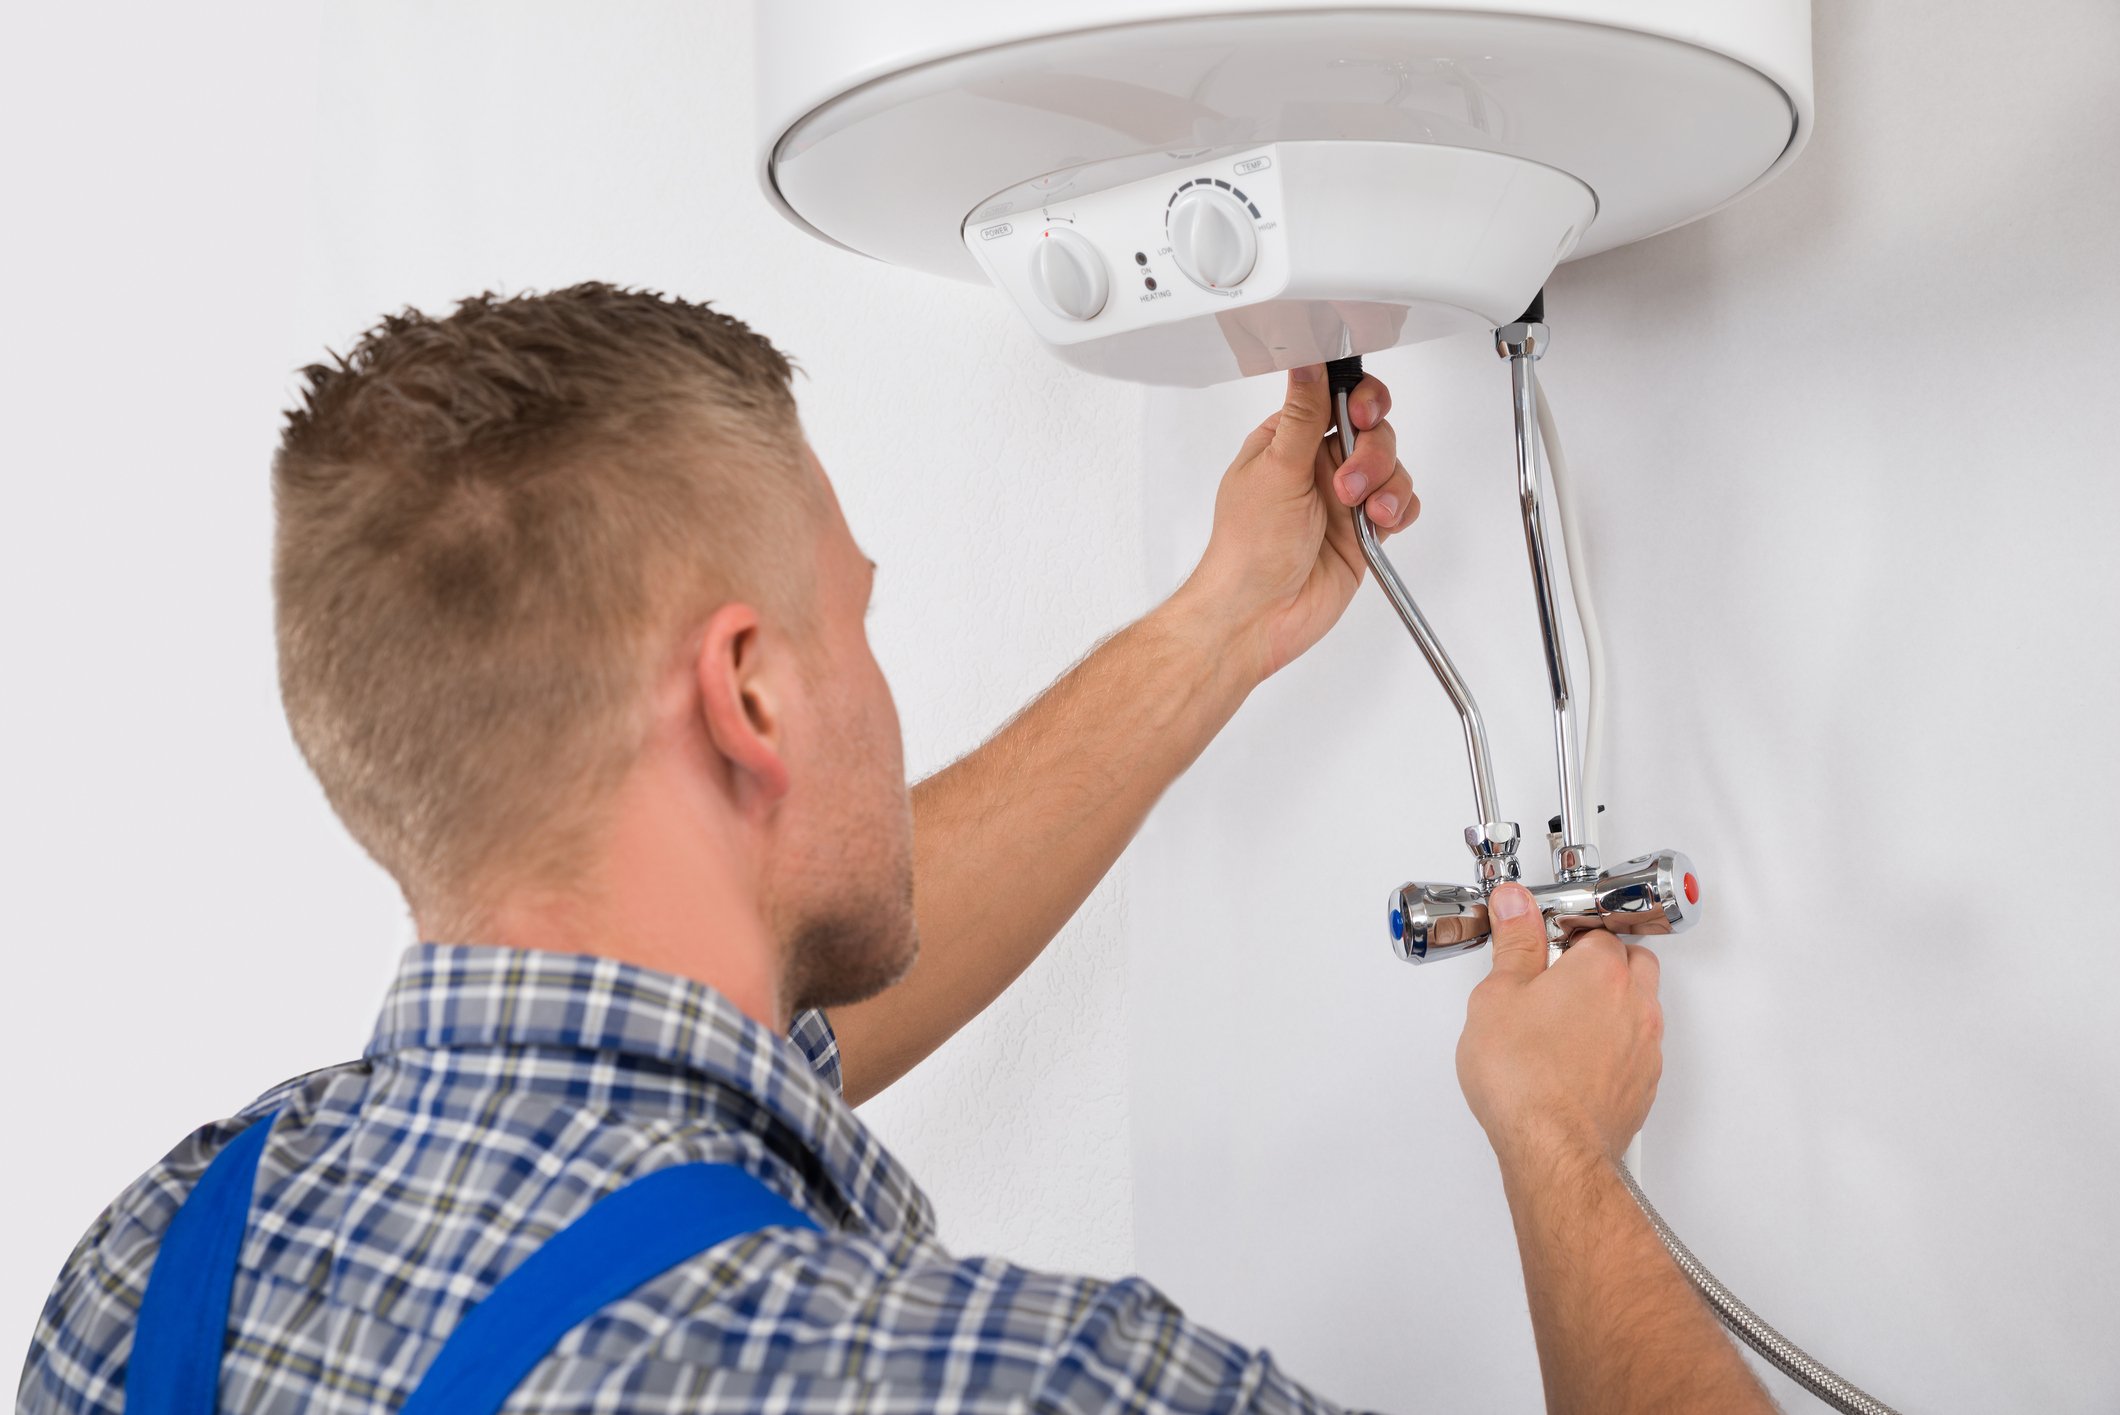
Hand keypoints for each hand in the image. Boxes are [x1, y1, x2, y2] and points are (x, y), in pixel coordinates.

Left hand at [1174, 365, 1416, 681]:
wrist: (1259, 615)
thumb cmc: (1247, 551)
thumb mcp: (1275, 470)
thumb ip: (1303, 416)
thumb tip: (1307, 361)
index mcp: (1287, 441)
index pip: (1334, 398)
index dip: (1358, 400)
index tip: (1361, 415)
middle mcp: (1316, 465)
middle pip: (1372, 430)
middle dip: (1372, 452)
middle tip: (1349, 480)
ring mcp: (1342, 498)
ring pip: (1391, 466)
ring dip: (1385, 483)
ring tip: (1361, 509)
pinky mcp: (1363, 529)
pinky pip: (1400, 504)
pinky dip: (1399, 509)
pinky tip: (1379, 522)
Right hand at [1456, 884, 1663, 1168]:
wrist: (1553, 1147)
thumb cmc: (1526, 1079)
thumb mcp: (1497, 997)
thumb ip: (1513, 944)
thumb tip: (1515, 905)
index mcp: (1600, 970)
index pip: (1596, 931)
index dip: (1568, 936)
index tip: (1544, 946)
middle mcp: (1635, 1003)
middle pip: (1633, 962)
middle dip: (1602, 963)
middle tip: (1561, 977)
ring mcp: (1645, 1046)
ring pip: (1642, 1005)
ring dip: (1614, 1004)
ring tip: (1568, 1021)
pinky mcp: (1645, 1084)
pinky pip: (1640, 1049)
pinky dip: (1618, 1046)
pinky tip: (1580, 1060)